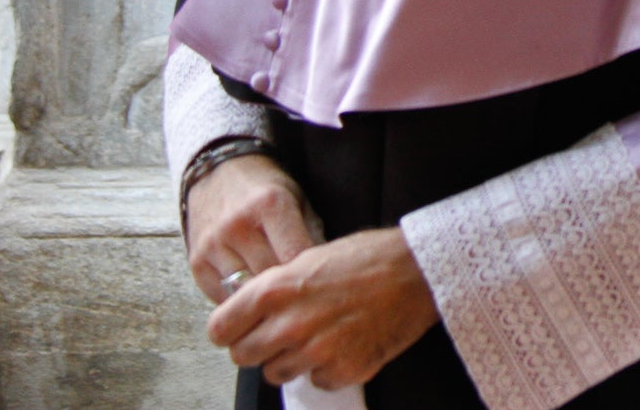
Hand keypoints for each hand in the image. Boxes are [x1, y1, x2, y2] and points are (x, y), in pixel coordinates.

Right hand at [186, 153, 315, 304]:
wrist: (218, 174)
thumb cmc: (266, 191)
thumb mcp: (297, 199)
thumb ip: (312, 234)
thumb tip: (324, 275)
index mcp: (270, 204)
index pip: (294, 255)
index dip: (309, 275)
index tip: (318, 284)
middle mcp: (237, 225)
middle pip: (269, 278)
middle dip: (287, 290)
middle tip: (301, 297)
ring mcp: (213, 244)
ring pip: (244, 292)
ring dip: (262, 300)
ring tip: (278, 301)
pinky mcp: (196, 261)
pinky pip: (221, 296)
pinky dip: (239, 301)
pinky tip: (252, 295)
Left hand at [209, 227, 438, 388]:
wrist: (419, 273)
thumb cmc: (370, 258)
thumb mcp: (311, 257)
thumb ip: (276, 286)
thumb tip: (253, 309)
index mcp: (274, 290)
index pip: (220, 329)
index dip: (230, 328)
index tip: (240, 328)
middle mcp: (289, 325)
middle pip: (243, 356)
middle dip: (258, 345)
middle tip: (281, 332)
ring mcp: (315, 352)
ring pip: (276, 373)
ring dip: (291, 359)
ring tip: (318, 336)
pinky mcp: (342, 371)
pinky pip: (316, 381)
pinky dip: (326, 368)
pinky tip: (344, 344)